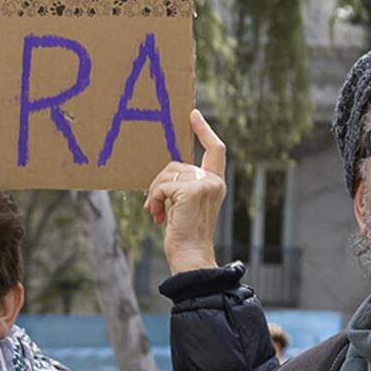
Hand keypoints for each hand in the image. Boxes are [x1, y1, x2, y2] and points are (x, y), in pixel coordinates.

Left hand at [143, 110, 226, 277]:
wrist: (191, 256)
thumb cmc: (186, 235)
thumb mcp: (188, 205)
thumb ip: (185, 186)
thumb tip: (165, 176)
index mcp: (216, 183)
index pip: (215, 149)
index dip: (204, 130)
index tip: (193, 114)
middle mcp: (214, 180)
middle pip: (176, 165)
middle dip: (159, 184)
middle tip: (154, 207)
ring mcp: (205, 184)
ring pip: (167, 174)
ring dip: (154, 194)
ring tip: (156, 213)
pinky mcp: (192, 191)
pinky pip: (162, 185)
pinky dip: (154, 200)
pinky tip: (158, 217)